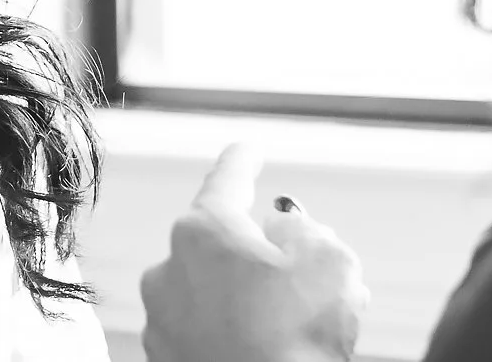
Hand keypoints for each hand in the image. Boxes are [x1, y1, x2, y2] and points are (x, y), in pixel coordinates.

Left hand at [140, 145, 368, 361]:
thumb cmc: (301, 334)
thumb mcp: (329, 261)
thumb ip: (305, 232)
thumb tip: (283, 233)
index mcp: (203, 229)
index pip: (227, 180)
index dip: (245, 161)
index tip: (249, 149)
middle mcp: (169, 266)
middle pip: (223, 244)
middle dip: (264, 254)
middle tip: (308, 274)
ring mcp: (161, 316)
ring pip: (214, 291)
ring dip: (251, 298)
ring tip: (300, 325)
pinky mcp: (164, 356)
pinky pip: (203, 330)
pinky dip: (232, 332)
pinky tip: (271, 347)